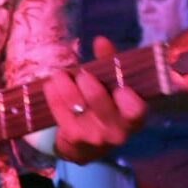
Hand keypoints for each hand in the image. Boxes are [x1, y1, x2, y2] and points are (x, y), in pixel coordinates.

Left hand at [43, 36, 147, 163]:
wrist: (86, 147)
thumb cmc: (105, 108)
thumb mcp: (114, 88)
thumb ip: (111, 63)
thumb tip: (100, 40)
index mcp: (133, 118)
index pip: (136, 110)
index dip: (127, 97)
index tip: (119, 86)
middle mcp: (116, 131)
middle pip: (99, 102)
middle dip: (88, 82)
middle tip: (83, 73)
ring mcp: (93, 137)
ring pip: (75, 103)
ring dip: (65, 83)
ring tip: (60, 74)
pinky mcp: (72, 137)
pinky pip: (59, 108)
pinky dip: (53, 92)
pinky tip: (52, 84)